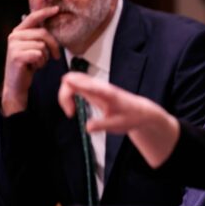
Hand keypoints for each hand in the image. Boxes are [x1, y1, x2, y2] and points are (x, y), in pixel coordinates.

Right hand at [2, 6, 60, 115]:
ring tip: (37, 62)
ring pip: (42, 46)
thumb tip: (54, 24)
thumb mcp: (35, 47)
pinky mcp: (16, 56)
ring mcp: (14, 45)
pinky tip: (34, 67)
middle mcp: (14, 36)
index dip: (45, 12)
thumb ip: (40, 37)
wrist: (17, 83)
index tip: (57, 9)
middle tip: (56, 56)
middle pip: (43, 34)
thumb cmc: (29, 64)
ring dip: (45, 57)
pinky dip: (41, 62)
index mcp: (19, 31)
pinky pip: (39, 54)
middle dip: (54, 46)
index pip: (33, 17)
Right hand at [58, 72, 180, 167]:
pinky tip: (74, 107)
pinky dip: (69, 94)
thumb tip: (87, 127)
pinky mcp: (94, 88)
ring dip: (66, 94)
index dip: (72, 87)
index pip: (86, 84)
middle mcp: (100, 86)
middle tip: (70, 112)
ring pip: (73, 79)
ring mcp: (96, 86)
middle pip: (73, 78)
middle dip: (64, 94)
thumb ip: (101, 125)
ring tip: (71, 111)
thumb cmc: (130, 117)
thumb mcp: (116, 125)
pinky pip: (76, 83)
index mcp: (106, 93)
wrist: (140, 111)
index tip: (69, 102)